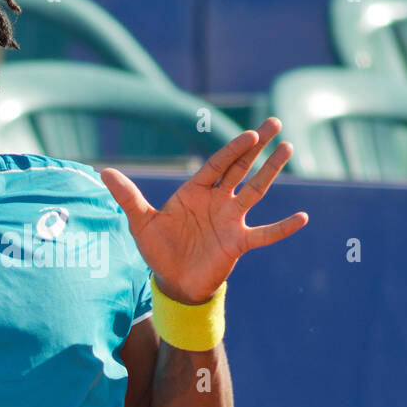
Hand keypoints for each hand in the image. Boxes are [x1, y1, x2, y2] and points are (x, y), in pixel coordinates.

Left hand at [101, 117, 307, 303]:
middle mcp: (217, 201)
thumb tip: (103, 172)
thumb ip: (128, 197)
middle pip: (241, 167)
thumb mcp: (140, 223)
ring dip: (271, 172)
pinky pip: (265, 234)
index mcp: (195, 191)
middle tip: (275, 123)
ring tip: (289, 149)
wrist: (173, 283)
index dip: (234, 148)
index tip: (251, 133)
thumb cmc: (159, 250)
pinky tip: (302, 218)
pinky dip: (282, 228)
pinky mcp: (239, 243)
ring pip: (255, 191)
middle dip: (258, 146)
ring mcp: (231, 220)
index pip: (218, 163)